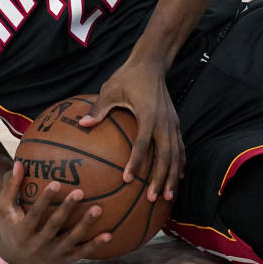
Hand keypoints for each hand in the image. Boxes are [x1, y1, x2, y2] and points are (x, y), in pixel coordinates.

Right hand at [0, 160, 110, 263]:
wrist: (15, 255)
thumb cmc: (11, 224)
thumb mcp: (4, 207)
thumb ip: (11, 186)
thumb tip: (19, 162)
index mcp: (22, 232)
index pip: (35, 214)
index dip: (45, 199)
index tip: (56, 182)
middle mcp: (37, 245)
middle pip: (54, 226)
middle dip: (67, 209)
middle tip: (80, 192)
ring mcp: (52, 255)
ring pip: (71, 240)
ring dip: (85, 225)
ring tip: (98, 209)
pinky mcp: (63, 260)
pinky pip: (81, 253)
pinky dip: (95, 245)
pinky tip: (109, 234)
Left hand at [78, 58, 183, 201]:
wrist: (152, 64)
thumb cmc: (128, 77)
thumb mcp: (110, 90)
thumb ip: (99, 109)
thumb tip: (82, 124)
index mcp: (148, 114)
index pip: (142, 144)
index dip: (135, 162)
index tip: (127, 179)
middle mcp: (164, 122)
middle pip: (165, 155)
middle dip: (160, 178)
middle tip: (151, 199)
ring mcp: (172, 123)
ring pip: (176, 155)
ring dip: (172, 176)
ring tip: (166, 197)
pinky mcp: (175, 123)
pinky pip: (180, 148)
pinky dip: (180, 164)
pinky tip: (177, 178)